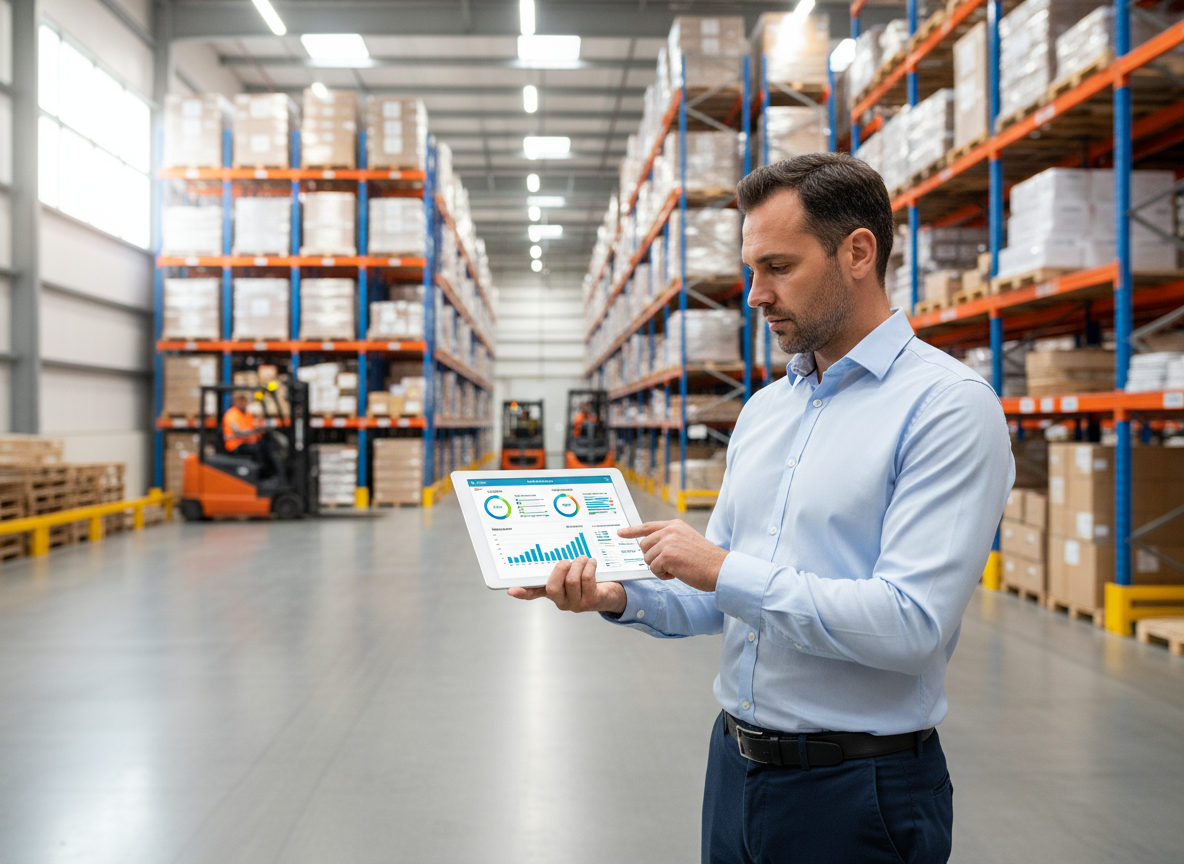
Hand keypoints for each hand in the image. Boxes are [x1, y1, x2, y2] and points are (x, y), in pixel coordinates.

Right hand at [508, 556, 626, 614]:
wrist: (608, 592)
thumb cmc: (586, 580)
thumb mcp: (570, 573)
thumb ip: (560, 567)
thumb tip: (551, 549)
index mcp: (552, 592)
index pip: (533, 594)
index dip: (523, 592)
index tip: (511, 590)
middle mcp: (561, 601)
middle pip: (553, 586)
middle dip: (560, 569)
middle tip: (567, 560)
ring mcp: (575, 604)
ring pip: (572, 581)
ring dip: (578, 564)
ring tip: (583, 559)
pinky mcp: (590, 601)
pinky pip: (587, 581)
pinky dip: (589, 567)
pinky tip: (591, 563)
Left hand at [617, 520, 727, 591]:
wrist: (720, 569)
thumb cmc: (705, 560)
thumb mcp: (686, 541)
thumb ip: (670, 539)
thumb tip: (650, 547)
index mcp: (675, 525)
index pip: (648, 526)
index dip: (632, 531)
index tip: (620, 533)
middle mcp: (670, 530)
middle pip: (644, 546)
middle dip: (653, 558)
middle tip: (669, 564)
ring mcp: (668, 542)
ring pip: (647, 559)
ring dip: (659, 568)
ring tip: (677, 568)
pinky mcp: (667, 555)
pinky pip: (653, 569)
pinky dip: (663, 575)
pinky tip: (677, 573)